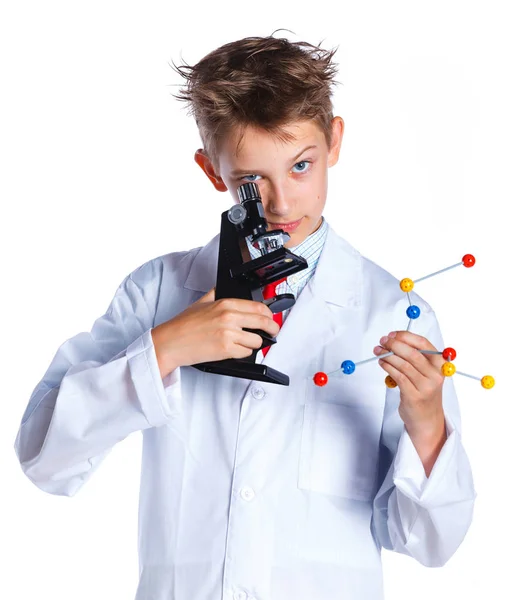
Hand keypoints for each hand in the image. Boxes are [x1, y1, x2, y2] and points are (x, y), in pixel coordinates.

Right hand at [152, 287, 279, 376]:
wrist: (170, 342)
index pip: (258, 307)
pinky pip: (246, 353)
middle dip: (272, 329)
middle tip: (272, 333)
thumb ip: (216, 294)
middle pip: (263, 322)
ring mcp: (229, 334)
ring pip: (257, 340)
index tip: (270, 318)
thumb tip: (224, 289)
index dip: (269, 314)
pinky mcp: (226, 349)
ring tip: (245, 343)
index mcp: (225, 304)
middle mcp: (229, 317)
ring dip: (254, 344)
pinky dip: (243, 353)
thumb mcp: (201, 302)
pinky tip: (234, 350)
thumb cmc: (183, 325)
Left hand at [374, 330, 445, 439]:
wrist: (427, 418)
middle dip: (394, 344)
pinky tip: (382, 363)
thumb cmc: (423, 391)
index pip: (423, 344)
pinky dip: (388, 367)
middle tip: (382, 341)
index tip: (392, 334)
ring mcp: (426, 387)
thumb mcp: (426, 372)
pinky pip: (398, 376)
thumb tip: (394, 339)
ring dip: (387, 355)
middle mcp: (435, 375)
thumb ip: (415, 356)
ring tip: (378, 352)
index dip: (405, 336)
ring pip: (403, 365)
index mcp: (440, 364)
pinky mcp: (414, 396)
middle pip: (412, 353)